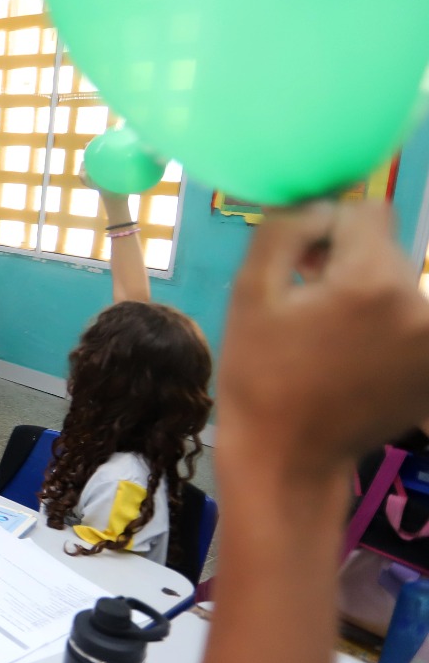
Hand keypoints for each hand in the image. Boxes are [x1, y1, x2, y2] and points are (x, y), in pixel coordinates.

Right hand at [219, 202, 428, 484]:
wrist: (291, 457)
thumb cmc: (260, 374)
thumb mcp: (251, 294)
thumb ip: (285, 229)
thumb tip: (320, 205)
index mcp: (371, 281)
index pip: (367, 210)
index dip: (329, 227)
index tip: (302, 264)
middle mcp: (419, 303)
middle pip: (386, 248)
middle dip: (350, 263)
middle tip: (309, 306)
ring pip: (399, 283)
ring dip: (370, 295)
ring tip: (331, 337)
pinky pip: (414, 318)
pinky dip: (389, 326)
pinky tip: (354, 358)